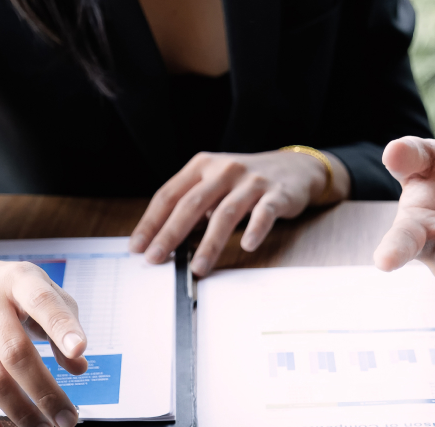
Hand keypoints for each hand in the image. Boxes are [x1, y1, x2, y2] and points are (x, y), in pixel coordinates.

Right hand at [0, 217, 87, 426]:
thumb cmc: (8, 291)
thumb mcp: (42, 291)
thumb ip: (65, 322)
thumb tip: (79, 366)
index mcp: (19, 281)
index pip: (42, 302)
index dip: (62, 327)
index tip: (80, 350)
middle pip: (16, 352)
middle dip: (46, 392)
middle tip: (67, 418)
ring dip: (20, 410)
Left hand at [129, 150, 348, 274]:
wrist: (295, 168)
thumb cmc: (246, 181)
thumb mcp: (215, 182)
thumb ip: (192, 204)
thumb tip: (163, 240)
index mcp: (202, 165)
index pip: (170, 194)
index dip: (151, 222)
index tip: (138, 246)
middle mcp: (224, 170)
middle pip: (191, 204)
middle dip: (171, 234)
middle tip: (156, 258)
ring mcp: (251, 181)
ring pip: (225, 213)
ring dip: (210, 243)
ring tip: (198, 267)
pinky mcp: (277, 194)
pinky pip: (264, 214)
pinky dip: (255, 229)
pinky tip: (246, 246)